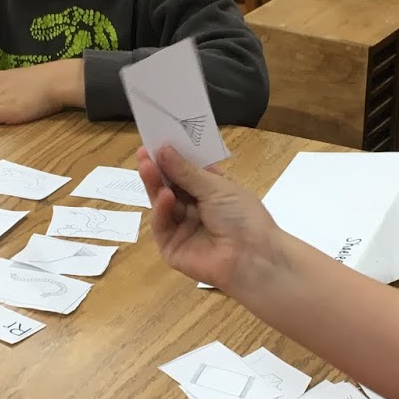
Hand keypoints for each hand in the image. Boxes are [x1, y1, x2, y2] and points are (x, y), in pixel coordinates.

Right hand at [137, 144, 285, 295]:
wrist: (254, 258)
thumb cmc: (243, 217)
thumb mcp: (217, 188)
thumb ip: (187, 171)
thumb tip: (163, 150)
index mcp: (210, 191)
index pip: (186, 171)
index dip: (173, 157)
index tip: (158, 140)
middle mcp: (195, 208)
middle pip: (170, 186)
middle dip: (157, 169)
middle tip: (144, 152)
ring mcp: (182, 228)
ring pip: (161, 203)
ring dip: (154, 185)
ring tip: (147, 166)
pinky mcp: (172, 247)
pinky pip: (162, 226)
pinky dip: (161, 210)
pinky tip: (165, 196)